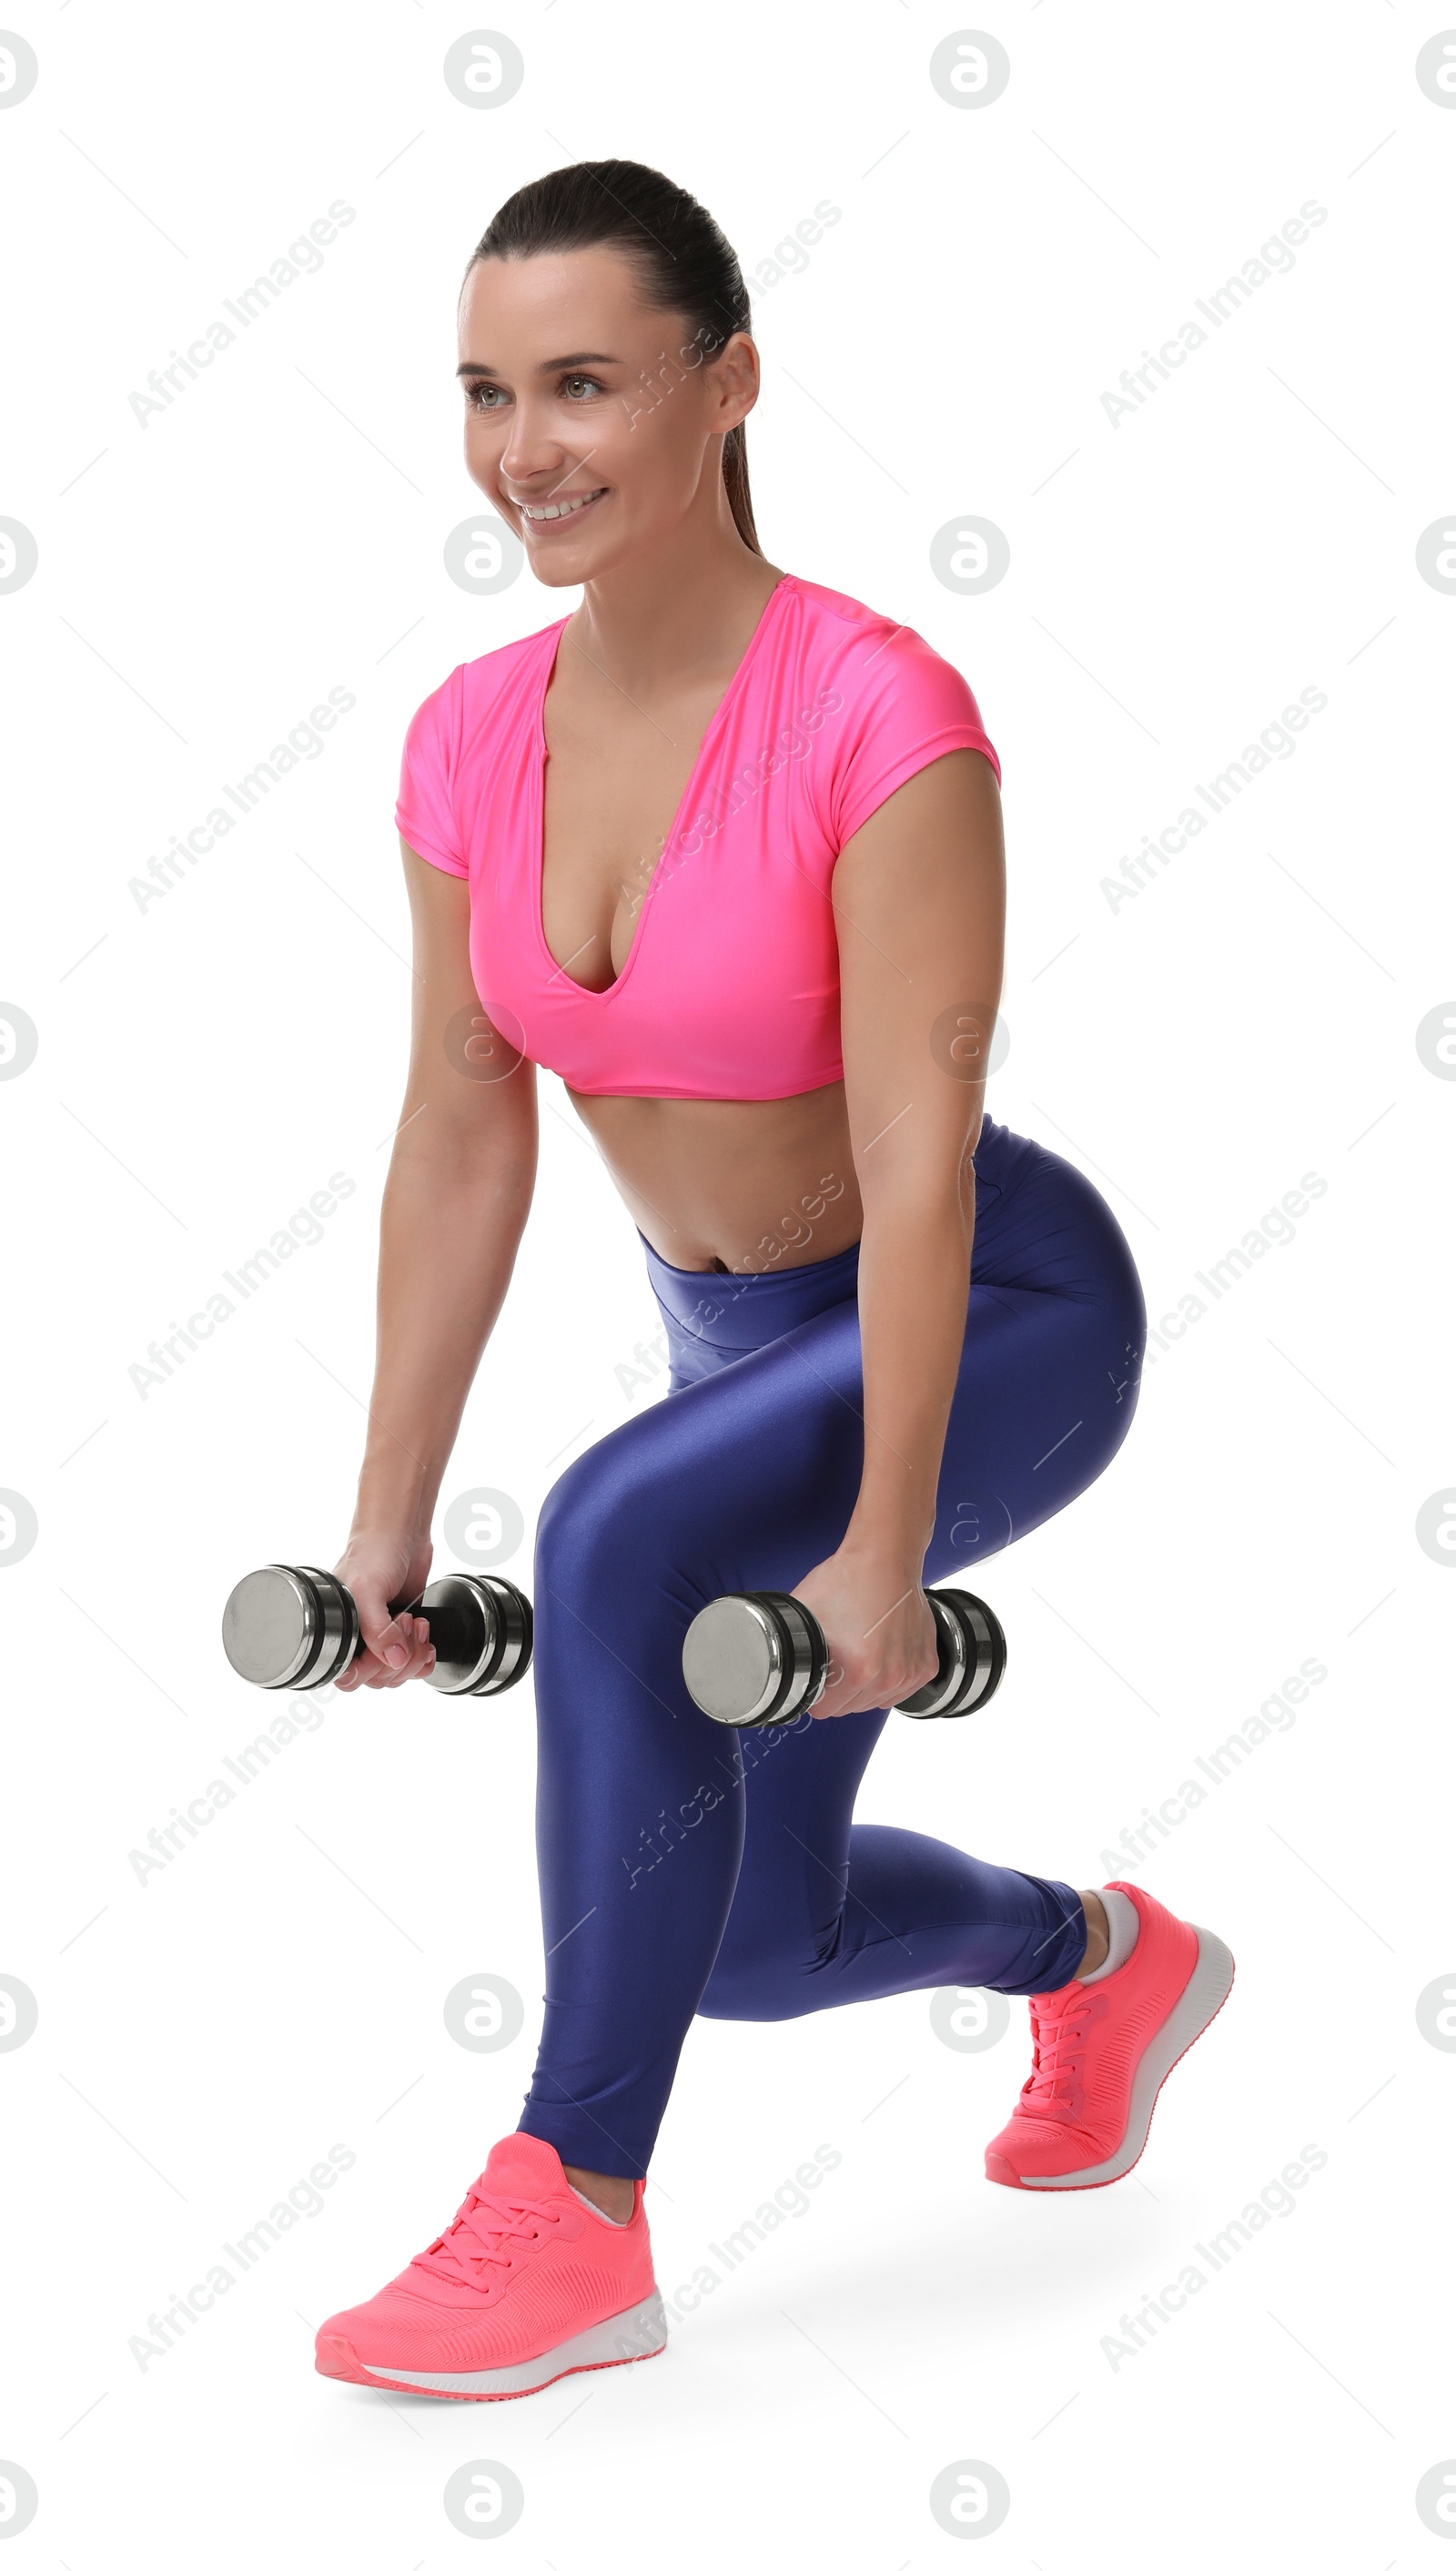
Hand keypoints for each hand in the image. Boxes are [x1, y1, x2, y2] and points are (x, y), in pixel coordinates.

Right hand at [331, 1528, 436, 1691]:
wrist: (402, 1532)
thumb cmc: (372, 1553)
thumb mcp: (367, 1590)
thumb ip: (377, 1630)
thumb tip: (394, 1660)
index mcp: (337, 1633)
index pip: (347, 1676)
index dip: (368, 1669)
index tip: (381, 1648)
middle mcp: (358, 1639)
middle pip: (377, 1679)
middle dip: (397, 1656)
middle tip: (403, 1622)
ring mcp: (382, 1638)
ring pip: (397, 1673)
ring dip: (414, 1654)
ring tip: (415, 1622)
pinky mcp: (405, 1634)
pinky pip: (414, 1664)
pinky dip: (424, 1657)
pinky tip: (427, 1638)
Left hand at [790, 1546, 938, 1719]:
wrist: (886, 1557)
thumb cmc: (850, 1579)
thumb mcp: (805, 1615)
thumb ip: (791, 1649)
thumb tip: (776, 1665)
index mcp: (859, 1670)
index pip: (824, 1710)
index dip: (814, 1693)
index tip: (816, 1677)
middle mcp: (889, 1676)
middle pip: (850, 1708)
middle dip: (840, 1689)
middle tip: (837, 1658)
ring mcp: (910, 1672)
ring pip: (876, 1701)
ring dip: (866, 1686)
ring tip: (860, 1651)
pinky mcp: (926, 1665)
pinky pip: (901, 1690)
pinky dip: (890, 1677)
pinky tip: (880, 1652)